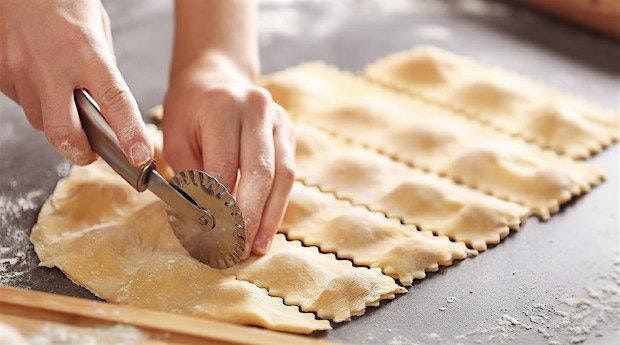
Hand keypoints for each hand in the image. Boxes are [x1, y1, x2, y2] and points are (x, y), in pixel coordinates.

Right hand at [0, 0, 151, 165]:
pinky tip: (42, 80)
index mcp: (87, 52)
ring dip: (57, 122)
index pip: (115, 102)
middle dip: (81, 152)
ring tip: (64, 98)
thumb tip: (106, 104)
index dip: (129, 135)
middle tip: (92, 153)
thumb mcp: (99, 30)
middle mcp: (53, 65)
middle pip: (64, 132)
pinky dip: (36, 102)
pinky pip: (23, 104)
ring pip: (41, 122)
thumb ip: (104, 68)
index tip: (140, 157)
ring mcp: (22, 70)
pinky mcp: (1, 73)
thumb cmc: (63, 1)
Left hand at [163, 55, 294, 256]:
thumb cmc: (189, 110)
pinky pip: (288, 171)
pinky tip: (267, 225)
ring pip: (282, 175)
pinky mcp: (288, 130)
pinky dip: (278, 202)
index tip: (211, 236)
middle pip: (261, 172)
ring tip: (256, 246)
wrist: (215, 75)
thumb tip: (204, 221)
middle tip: (237, 248)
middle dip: (249, 216)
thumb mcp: (175, 138)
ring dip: (269, 215)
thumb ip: (191, 176)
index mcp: (221, 106)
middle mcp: (256, 108)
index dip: (219, 205)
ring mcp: (278, 118)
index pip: (225, 166)